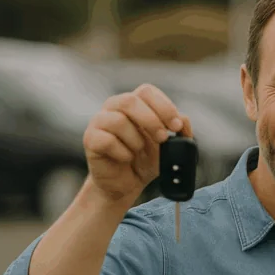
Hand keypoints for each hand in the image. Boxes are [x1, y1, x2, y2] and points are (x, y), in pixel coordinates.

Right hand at [83, 84, 192, 205]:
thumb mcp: (168, 147)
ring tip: (138, 151)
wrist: (125, 183)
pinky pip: (107, 141)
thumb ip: (179, 132)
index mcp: (135, 104)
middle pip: (130, 101)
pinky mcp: (90, 139)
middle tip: (162, 138)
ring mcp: (100, 122)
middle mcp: (114, 107)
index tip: (176, 126)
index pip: (147, 91)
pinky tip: (125, 158)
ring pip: (118, 121)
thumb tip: (184, 121)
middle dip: (151, 121)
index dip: (164, 106)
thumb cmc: (144, 160)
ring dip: (136, 141)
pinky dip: (122, 153)